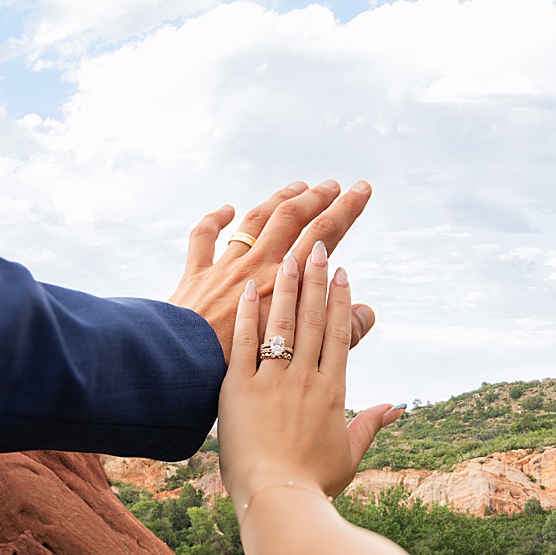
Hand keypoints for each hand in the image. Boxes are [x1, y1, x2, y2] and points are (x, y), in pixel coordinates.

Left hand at [169, 180, 376, 363]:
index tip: (363, 190)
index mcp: (286, 283)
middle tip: (336, 185)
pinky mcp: (196, 276)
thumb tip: (368, 312)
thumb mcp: (303, 356)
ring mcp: (226, 267)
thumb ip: (340, 334)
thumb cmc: (246, 367)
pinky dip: (216, 220)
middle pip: (292, 219)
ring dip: (279, 199)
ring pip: (255, 221)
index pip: (325, 236)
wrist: (187, 368)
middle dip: (318, 198)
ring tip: (298, 187)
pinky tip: (227, 209)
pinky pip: (204, 238)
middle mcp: (258, 267)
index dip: (347, 210)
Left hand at [218, 238, 405, 512]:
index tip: (343, 272)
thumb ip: (371, 425)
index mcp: (332, 391)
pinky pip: (244, 344)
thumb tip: (398, 407)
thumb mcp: (349, 454)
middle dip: (316, 279)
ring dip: (286, 285)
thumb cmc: (314, 484)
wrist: (278, 500)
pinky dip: (247, 314)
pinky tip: (249, 288)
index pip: (338, 335)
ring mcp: (272, 382)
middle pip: (312, 319)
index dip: (340, 300)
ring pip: (281, 323)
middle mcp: (305, 379)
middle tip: (318, 244)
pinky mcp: (239, 390)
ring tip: (288, 254)